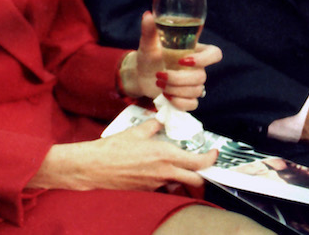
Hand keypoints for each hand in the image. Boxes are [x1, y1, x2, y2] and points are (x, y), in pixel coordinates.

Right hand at [27, 119, 216, 191]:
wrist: (95, 167)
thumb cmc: (114, 148)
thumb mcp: (135, 131)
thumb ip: (152, 125)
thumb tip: (160, 120)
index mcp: (165, 156)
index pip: (198, 163)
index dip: (210, 159)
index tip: (212, 153)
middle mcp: (165, 173)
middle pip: (195, 180)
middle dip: (201, 173)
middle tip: (198, 162)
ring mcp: (156, 184)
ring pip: (179, 183)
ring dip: (181, 175)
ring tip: (172, 163)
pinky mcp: (146, 190)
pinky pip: (163, 185)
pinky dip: (164, 178)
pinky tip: (153, 168)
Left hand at [120, 11, 221, 110]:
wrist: (140, 74)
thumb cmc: (149, 55)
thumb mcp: (148, 42)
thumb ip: (150, 29)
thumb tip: (148, 15)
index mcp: (194, 51)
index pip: (215, 54)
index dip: (204, 59)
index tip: (183, 60)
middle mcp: (197, 68)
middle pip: (202, 77)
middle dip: (179, 78)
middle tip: (160, 75)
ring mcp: (193, 84)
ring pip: (196, 91)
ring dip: (175, 89)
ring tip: (158, 83)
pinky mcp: (187, 98)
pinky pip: (192, 104)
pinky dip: (178, 102)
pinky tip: (166, 96)